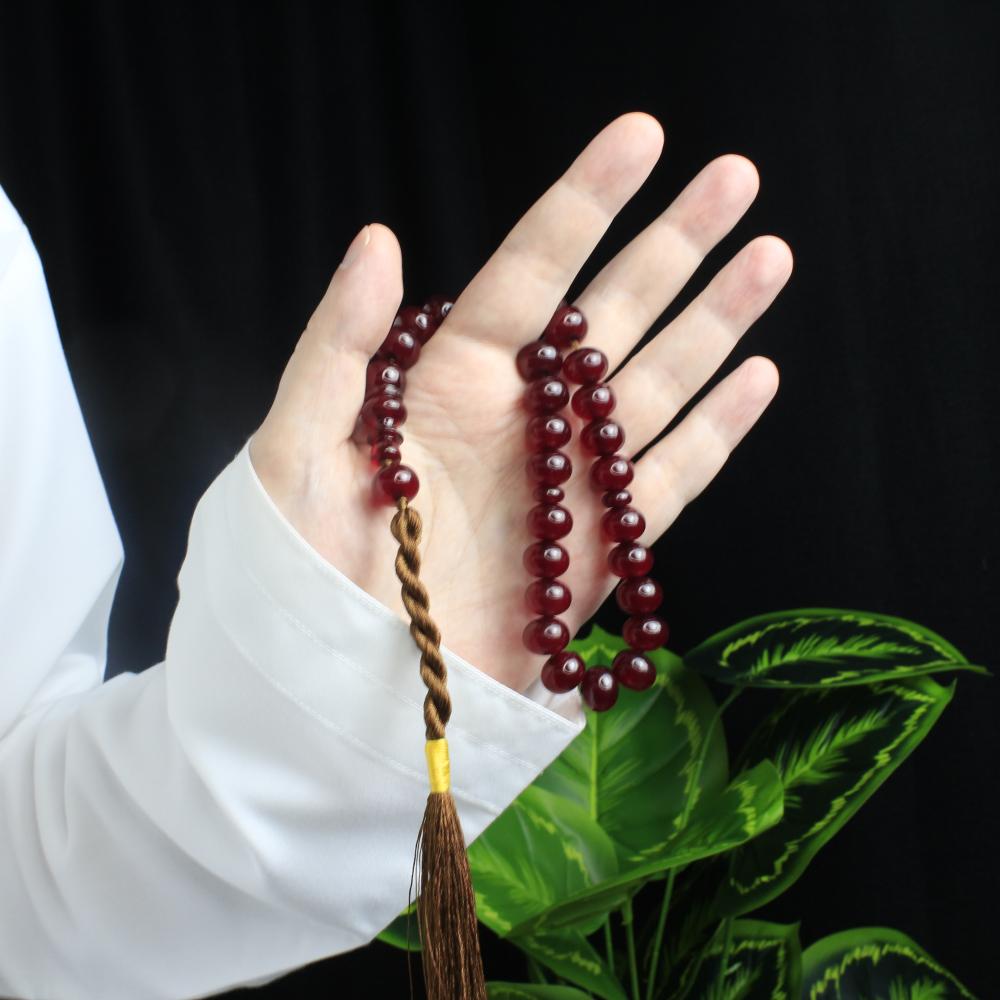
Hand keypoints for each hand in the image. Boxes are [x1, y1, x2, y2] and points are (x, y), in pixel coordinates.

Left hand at [249, 113, 791, 692]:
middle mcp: (519, 418)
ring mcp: (565, 480)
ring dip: (715, 322)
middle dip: (675, 244)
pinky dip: (716, 430)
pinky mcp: (599, 546)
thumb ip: (336, 345)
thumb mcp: (295, 449)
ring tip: (768, 256)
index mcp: (450, 381)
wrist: (345, 683)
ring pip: (656, 384)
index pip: (530, 271)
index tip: (641, 138)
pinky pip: (670, 478)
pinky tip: (757, 375)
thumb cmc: (302, 567)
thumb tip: (381, 240)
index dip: (585, 203)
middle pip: (612, 313)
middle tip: (735, 177)